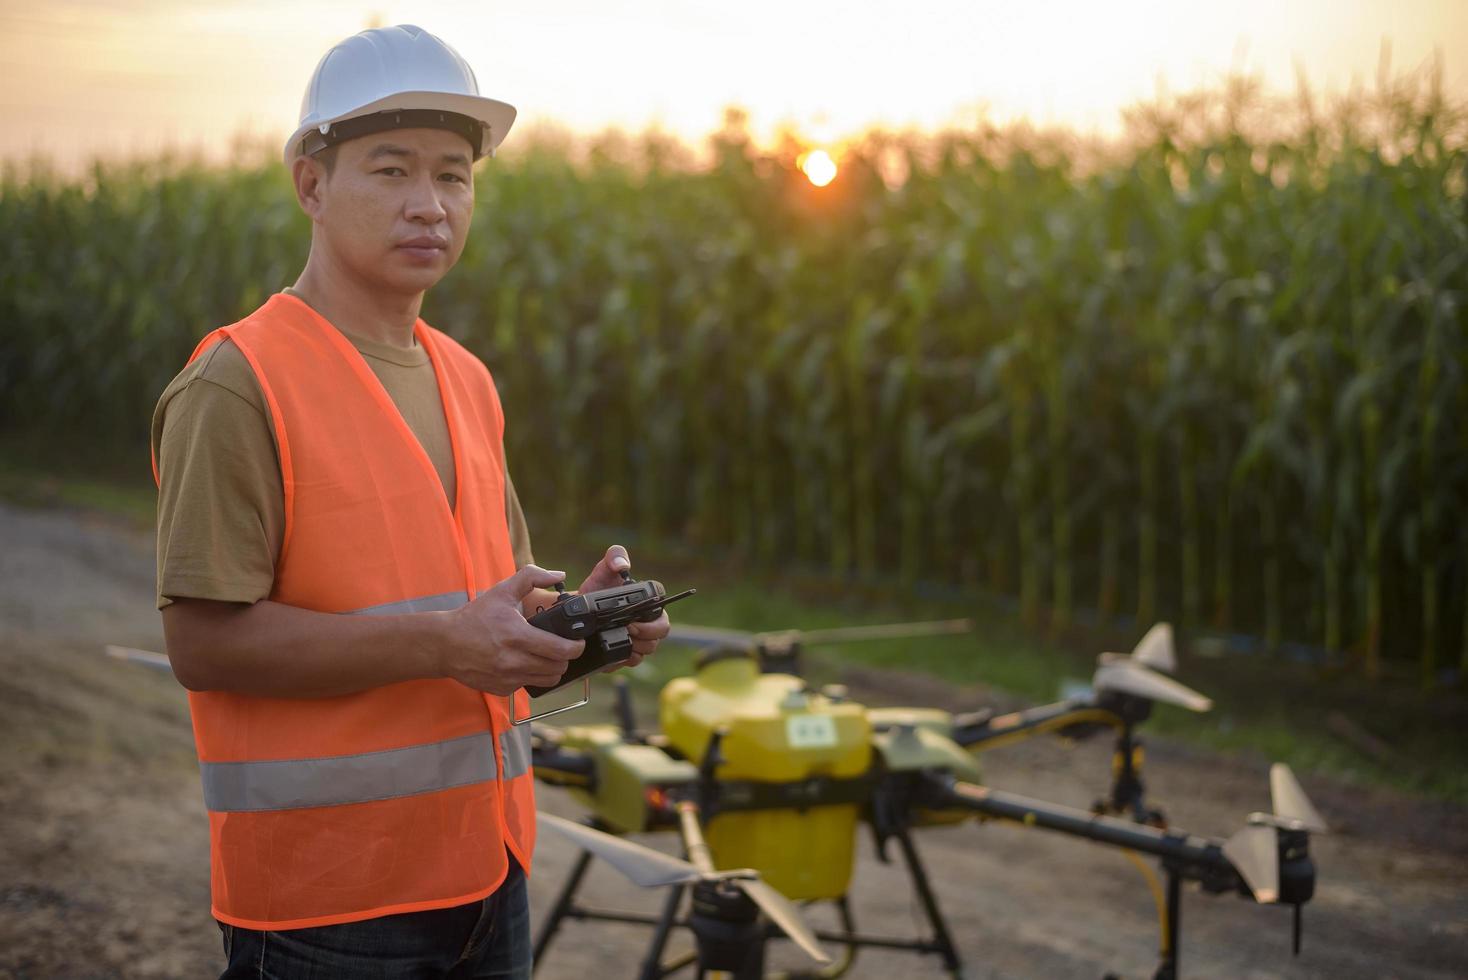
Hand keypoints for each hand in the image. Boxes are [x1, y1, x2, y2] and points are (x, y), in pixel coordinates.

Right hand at [440, 565, 584, 695]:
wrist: (444, 644)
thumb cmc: (473, 618)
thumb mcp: (501, 592)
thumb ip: (531, 577)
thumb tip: (558, 575)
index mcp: (517, 636)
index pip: (560, 650)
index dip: (576, 647)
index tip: (579, 642)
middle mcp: (514, 661)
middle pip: (558, 668)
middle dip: (566, 658)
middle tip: (564, 648)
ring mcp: (508, 678)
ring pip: (547, 680)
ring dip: (553, 669)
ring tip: (549, 656)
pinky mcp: (502, 689)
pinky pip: (528, 686)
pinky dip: (533, 676)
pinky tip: (526, 663)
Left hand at [579, 545, 670, 671]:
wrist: (577, 611)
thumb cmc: (596, 587)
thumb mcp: (604, 568)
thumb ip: (615, 556)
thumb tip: (622, 566)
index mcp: (649, 606)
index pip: (663, 618)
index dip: (652, 623)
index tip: (633, 620)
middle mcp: (648, 624)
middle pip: (659, 637)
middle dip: (644, 635)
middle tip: (626, 629)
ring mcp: (638, 641)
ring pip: (646, 651)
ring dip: (633, 647)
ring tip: (615, 637)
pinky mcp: (625, 655)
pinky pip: (630, 662)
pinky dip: (620, 657)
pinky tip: (609, 649)